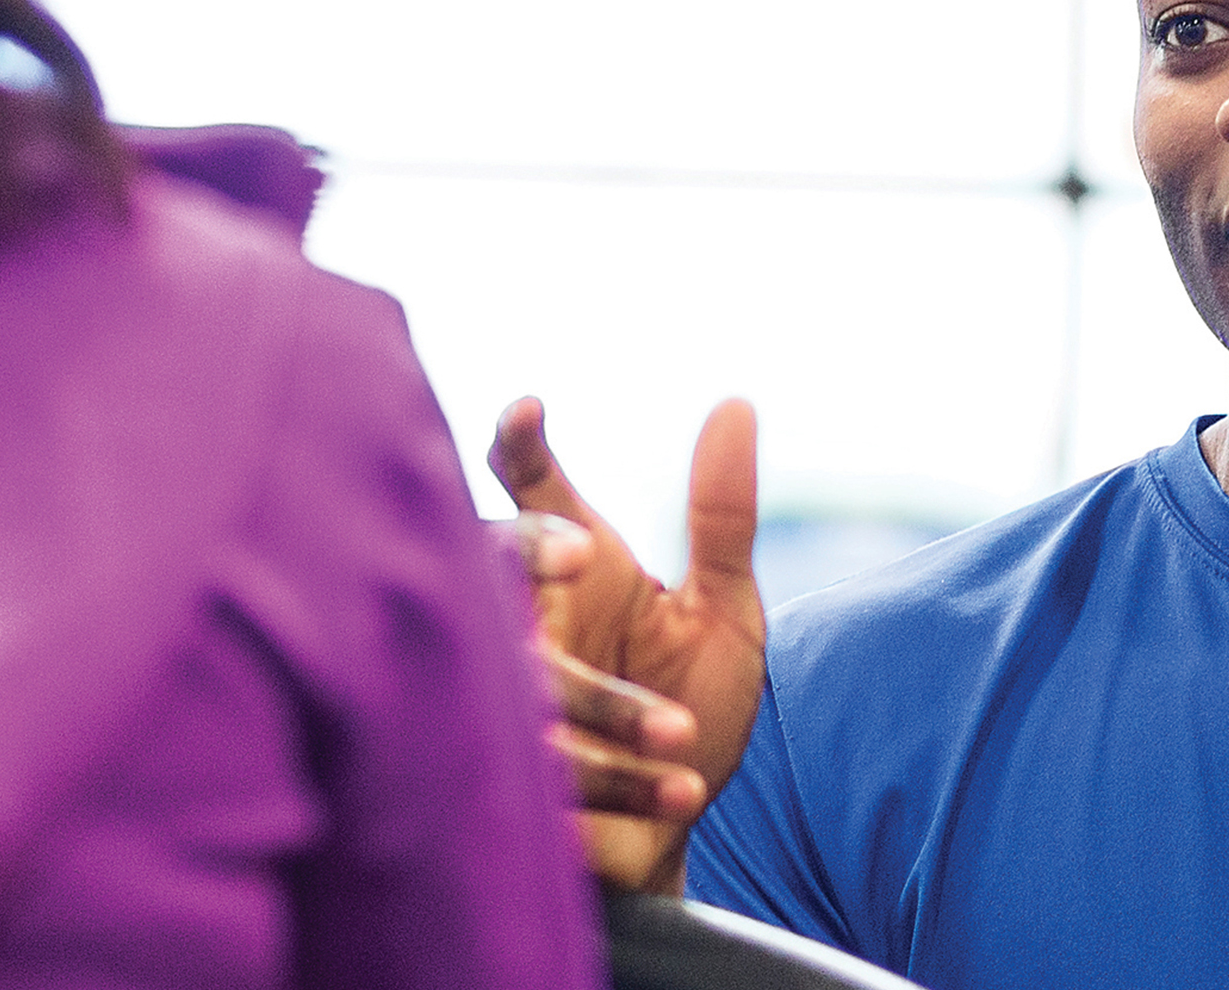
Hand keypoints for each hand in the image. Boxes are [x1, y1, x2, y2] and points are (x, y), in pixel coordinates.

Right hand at [493, 397, 765, 896]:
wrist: (675, 824)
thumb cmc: (691, 704)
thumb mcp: (724, 611)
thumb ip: (723, 517)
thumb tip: (737, 403)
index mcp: (575, 568)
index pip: (533, 492)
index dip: (519, 449)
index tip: (527, 411)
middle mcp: (529, 620)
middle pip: (491, 563)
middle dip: (523, 549)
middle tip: (581, 550)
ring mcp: (513, 697)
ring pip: (528, 678)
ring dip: (605, 703)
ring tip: (683, 730)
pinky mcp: (519, 778)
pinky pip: (556, 771)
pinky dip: (623, 780)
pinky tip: (683, 790)